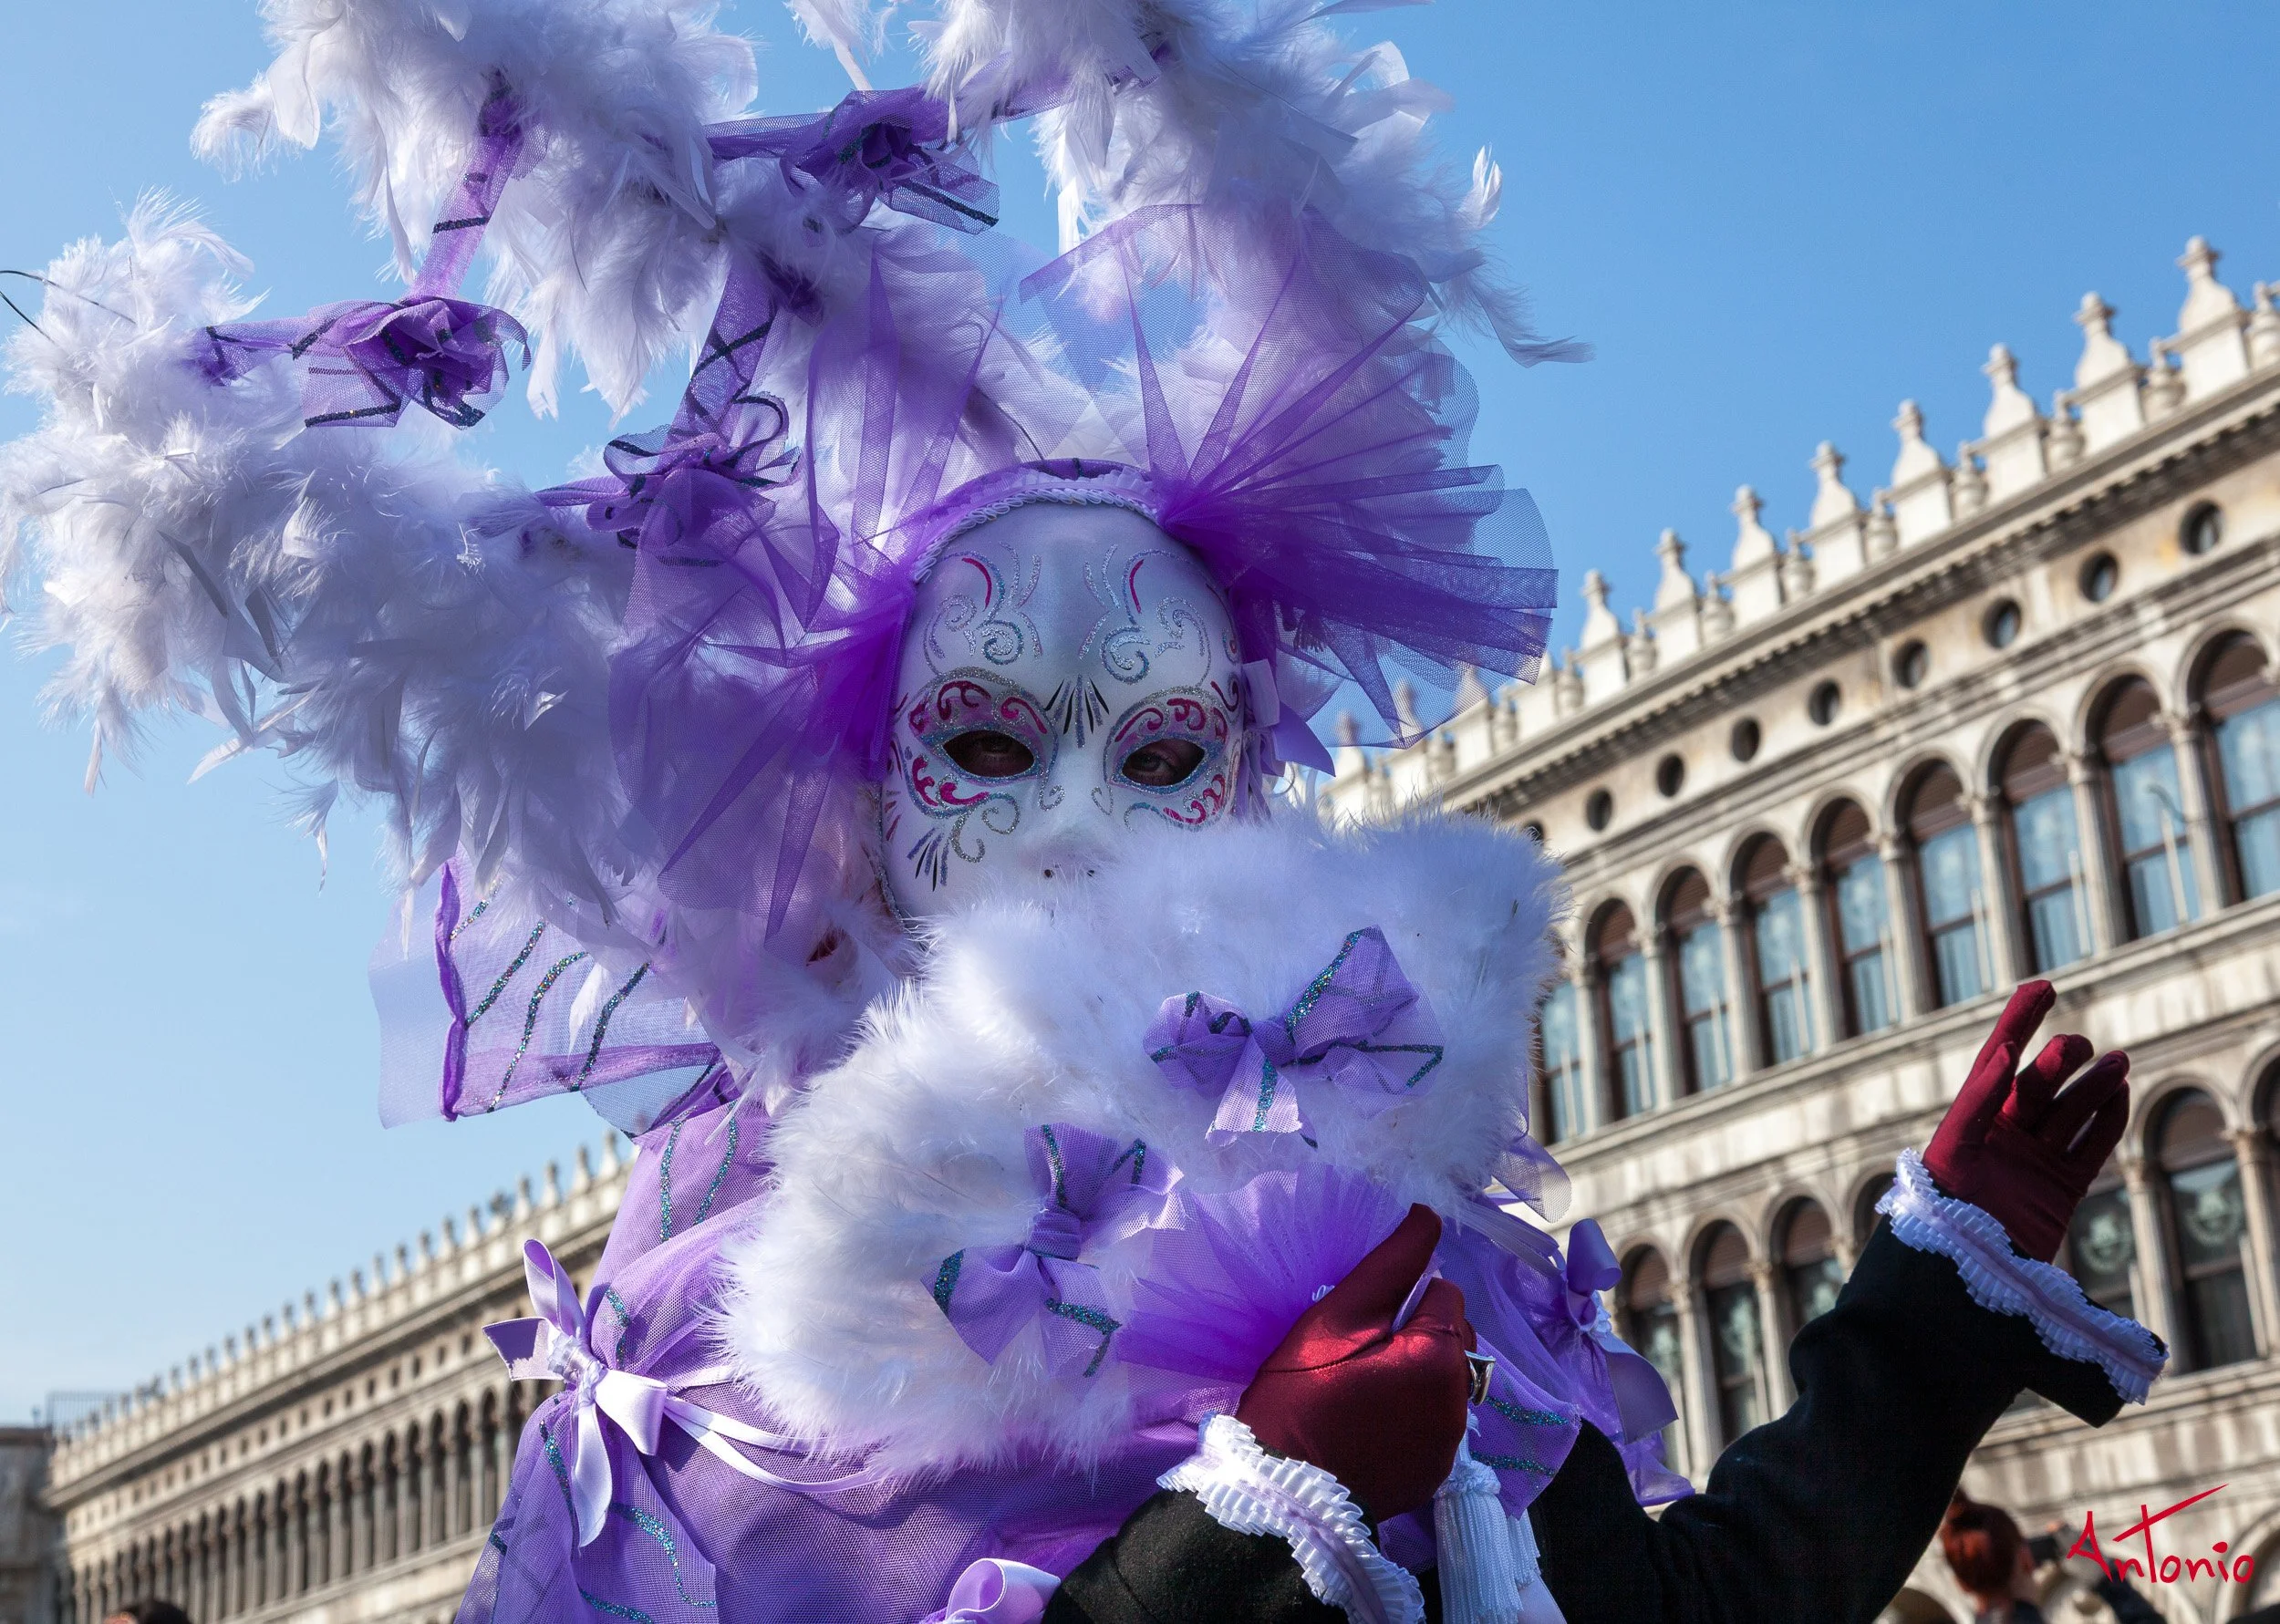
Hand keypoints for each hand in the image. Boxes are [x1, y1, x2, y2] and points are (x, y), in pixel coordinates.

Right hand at [1234, 1205, 1474, 1521]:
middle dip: (1418, 1330)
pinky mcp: (1434, 1473)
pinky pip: (1435, 1421)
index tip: (1363, 1319)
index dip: (1404, 1296)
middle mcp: (1461, 1400)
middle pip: (1453, 1335)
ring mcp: (1450, 1443)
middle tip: (1360, 1349)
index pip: (1446, 1292)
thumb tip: (1427, 1216)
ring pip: (1446, 1379)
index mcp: (1441, 1356)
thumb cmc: (1302, 1398)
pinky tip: (1371, 1420)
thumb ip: (1389, 1267)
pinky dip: (1413, 1412)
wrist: (1283, 1494)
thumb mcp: (1334, 1321)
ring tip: (1364, 1384)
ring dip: (1418, 1371)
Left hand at [1923, 981, 2129, 1262]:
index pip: (1998, 1058)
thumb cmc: (1940, 1212)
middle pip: (2037, 1084)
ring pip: (2069, 1112)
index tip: (2044, 985)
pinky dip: (2106, 1122)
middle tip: (2080, 1047)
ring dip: (2092, 1086)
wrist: (1957, 1279)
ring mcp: (2031, 1162)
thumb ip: (1976, 1102)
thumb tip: (2001, 1053)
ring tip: (2118, 1062)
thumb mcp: (1952, 1150)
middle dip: (2059, 1060)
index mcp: (1968, 1120)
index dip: (2019, 1020)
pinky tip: (2122, 1095)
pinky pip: (2088, 1147)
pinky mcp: (2058, 1190)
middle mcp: (1999, 1137)